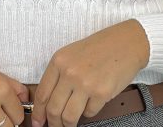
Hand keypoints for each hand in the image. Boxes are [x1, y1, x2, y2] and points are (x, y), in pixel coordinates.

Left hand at [31, 20, 149, 126]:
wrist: (125, 43)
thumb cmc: (99, 48)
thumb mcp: (72, 55)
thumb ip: (59, 75)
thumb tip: (48, 102)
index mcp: (59, 60)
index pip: (42, 93)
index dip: (38, 113)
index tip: (37, 123)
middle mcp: (69, 72)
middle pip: (53, 109)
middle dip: (53, 123)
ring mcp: (85, 83)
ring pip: (69, 117)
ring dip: (68, 125)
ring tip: (70, 124)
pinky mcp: (101, 93)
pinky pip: (89, 113)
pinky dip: (88, 112)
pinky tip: (92, 103)